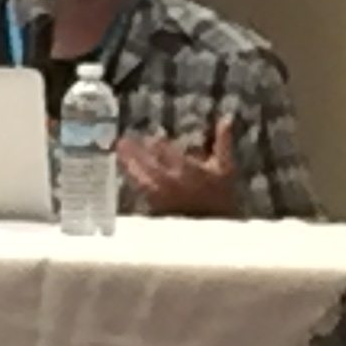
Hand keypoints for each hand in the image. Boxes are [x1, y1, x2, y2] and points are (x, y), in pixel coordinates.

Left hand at [118, 117, 240, 218]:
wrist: (215, 227)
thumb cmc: (221, 196)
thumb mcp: (226, 168)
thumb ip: (224, 141)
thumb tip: (227, 117)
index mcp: (188, 171)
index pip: (168, 153)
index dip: (156, 143)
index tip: (150, 136)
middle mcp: (172, 182)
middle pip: (148, 164)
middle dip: (134, 151)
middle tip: (122, 140)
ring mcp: (161, 196)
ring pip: (140, 178)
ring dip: (129, 164)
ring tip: (118, 152)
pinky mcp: (156, 207)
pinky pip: (140, 191)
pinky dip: (133, 179)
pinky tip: (127, 172)